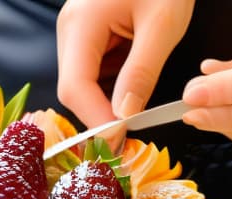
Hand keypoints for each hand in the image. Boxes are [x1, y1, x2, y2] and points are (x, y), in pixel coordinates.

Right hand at [56, 0, 194, 127]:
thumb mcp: (162, 25)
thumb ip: (141, 73)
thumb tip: (124, 116)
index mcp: (81, 25)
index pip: (75, 88)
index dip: (95, 120)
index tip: (120, 142)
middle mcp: (69, 29)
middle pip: (74, 88)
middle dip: (101, 112)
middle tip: (132, 131)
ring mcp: (75, 30)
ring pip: (82, 81)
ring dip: (107, 97)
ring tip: (139, 100)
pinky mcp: (87, 31)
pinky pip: (93, 68)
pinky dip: (112, 81)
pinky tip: (134, 77)